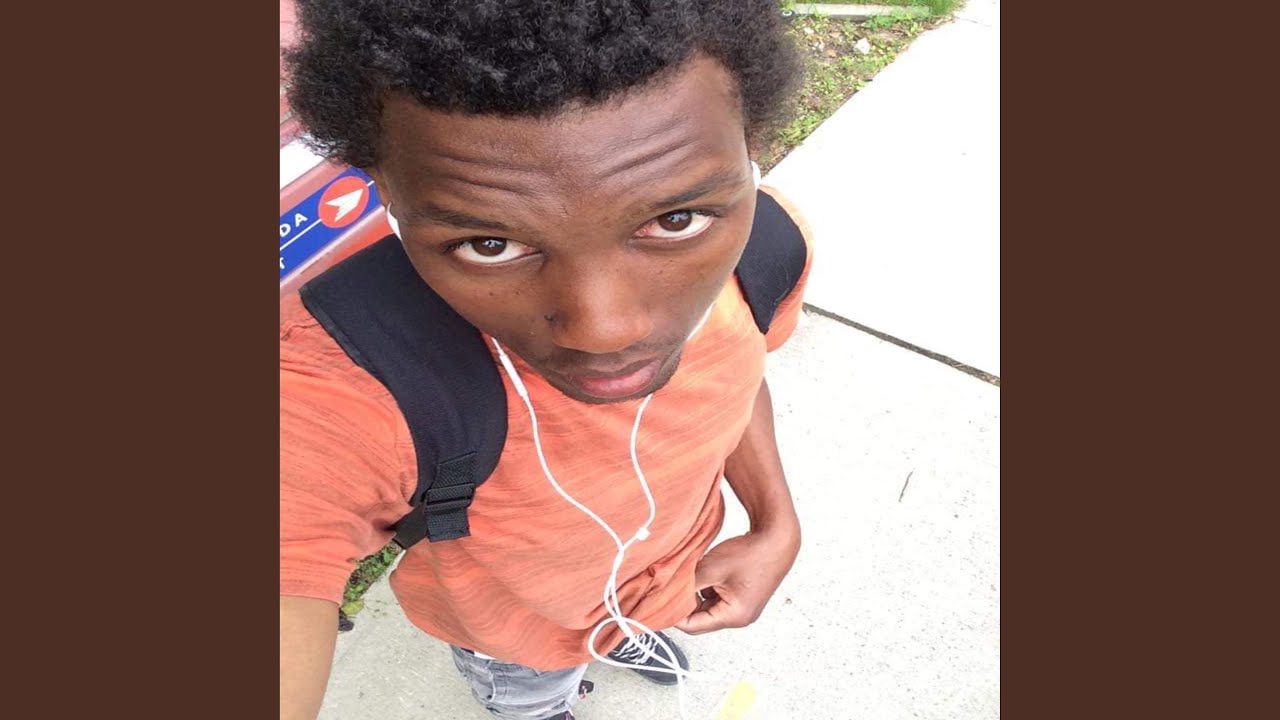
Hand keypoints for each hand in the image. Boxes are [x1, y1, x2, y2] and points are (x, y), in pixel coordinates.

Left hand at [674, 521, 799, 633]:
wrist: (778, 538)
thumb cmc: (751, 553)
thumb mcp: (711, 568)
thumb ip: (688, 584)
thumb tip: (666, 592)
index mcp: (734, 616)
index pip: (693, 626)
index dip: (674, 614)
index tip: (659, 601)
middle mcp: (739, 617)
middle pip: (700, 619)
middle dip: (686, 602)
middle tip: (673, 584)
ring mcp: (742, 608)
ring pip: (707, 606)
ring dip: (696, 592)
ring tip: (694, 572)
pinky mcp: (742, 596)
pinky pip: (717, 597)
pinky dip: (707, 586)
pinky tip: (707, 570)